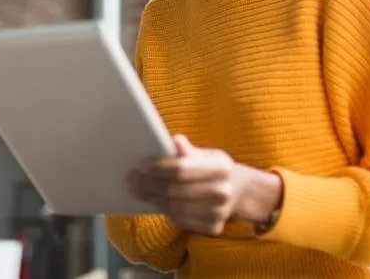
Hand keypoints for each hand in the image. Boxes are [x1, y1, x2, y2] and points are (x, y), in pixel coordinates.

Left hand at [126, 135, 282, 235]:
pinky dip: (165, 211)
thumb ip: (189, 150)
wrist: (238, 192)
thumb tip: (175, 140)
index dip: (158, 168)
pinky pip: (180, 221)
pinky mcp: (213, 228)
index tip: (140, 165)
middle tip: (131, 180)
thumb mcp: (206, 155)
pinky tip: (155, 202)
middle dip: (148, 185)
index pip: (181, 169)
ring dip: (152, 199)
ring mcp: (219, 213)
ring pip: (174, 208)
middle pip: (174, 191)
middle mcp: (223, 192)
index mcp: (221, 168)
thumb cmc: (213, 170)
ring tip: (137, 190)